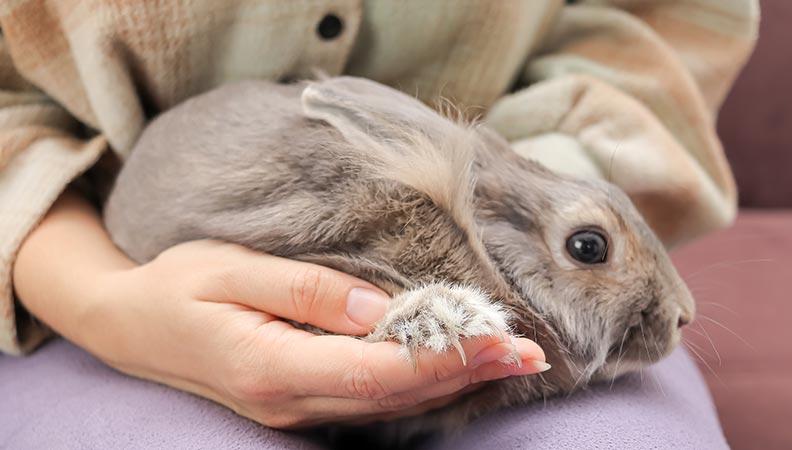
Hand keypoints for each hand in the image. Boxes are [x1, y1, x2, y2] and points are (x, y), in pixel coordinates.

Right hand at [14, 191, 546, 427]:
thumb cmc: (178, 286)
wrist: (132, 326)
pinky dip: (420, 385)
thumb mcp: (230, 268)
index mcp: (272, 365)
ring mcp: (294, 410)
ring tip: (509, 361)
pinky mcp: (299, 402)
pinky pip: (372, 399)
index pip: (377, 367)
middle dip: (467, 373)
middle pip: (395, 393)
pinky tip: (453, 369)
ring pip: (390, 404)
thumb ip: (305, 290)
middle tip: (531, 353)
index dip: (444, 356)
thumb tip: (377, 306)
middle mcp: (290, 400)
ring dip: (452, 382)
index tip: (501, 339)